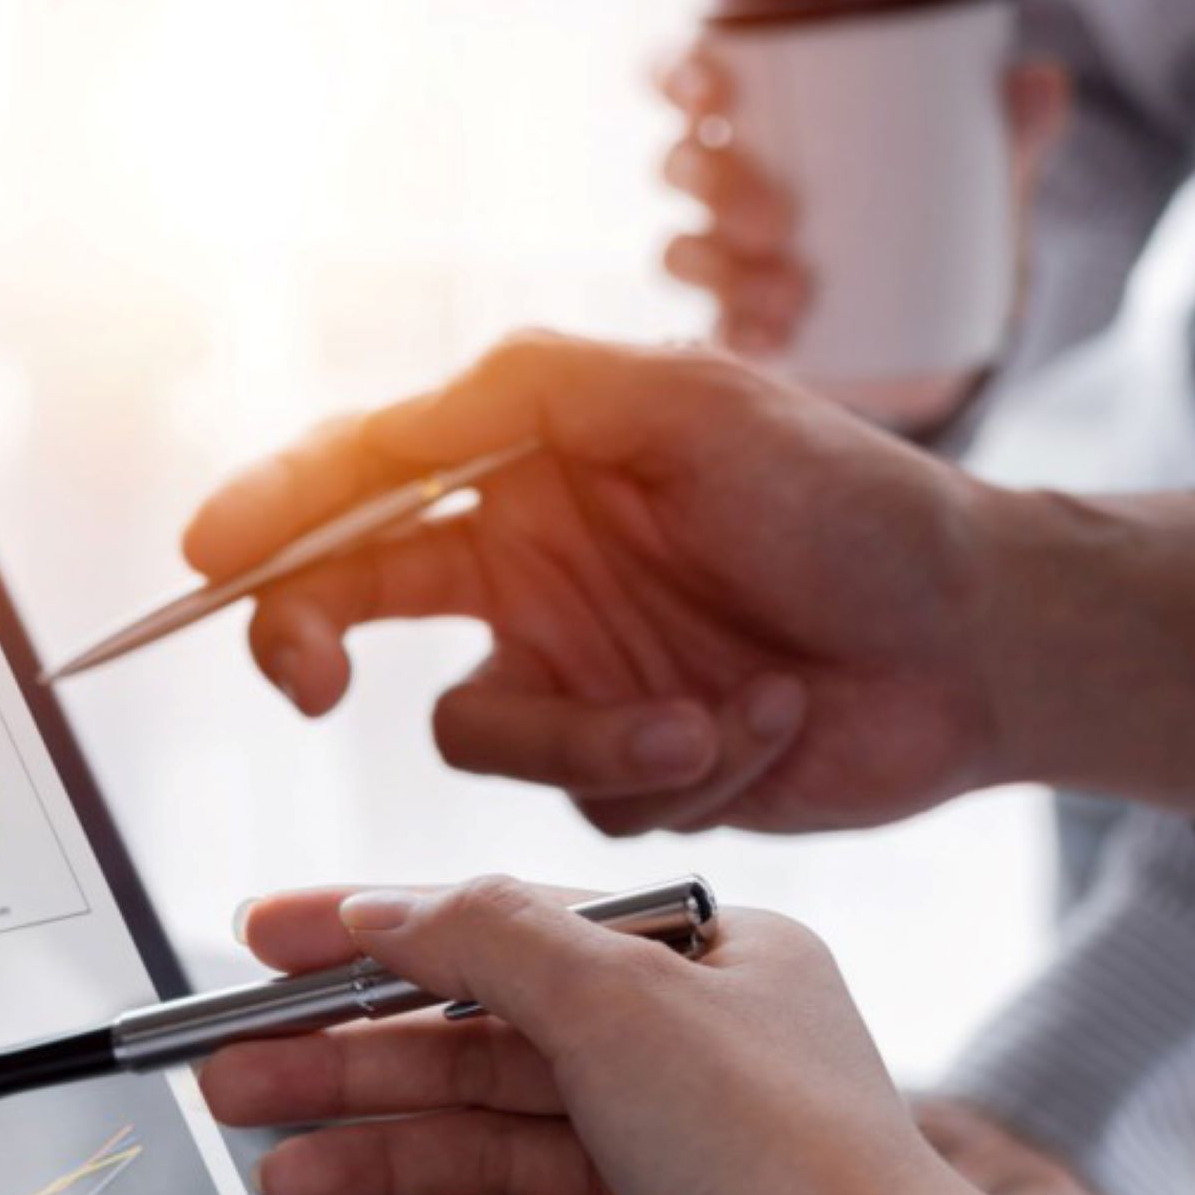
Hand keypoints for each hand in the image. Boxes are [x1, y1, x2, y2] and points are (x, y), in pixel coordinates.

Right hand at [181, 334, 1194, 838]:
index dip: (272, 523)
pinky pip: (585, 803)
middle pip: (358, 613)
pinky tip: (768, 720)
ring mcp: (573, 680)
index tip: (216, 557)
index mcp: (529, 474)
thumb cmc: (850, 503)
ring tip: (721, 704)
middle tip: (311, 675)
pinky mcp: (625, 774)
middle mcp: (530, 576)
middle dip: (316, 643)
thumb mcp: (684, 400)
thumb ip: (521, 390)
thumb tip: (390, 415)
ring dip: (600, 733)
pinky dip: (683, 767)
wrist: (978, 641)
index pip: (362, 492)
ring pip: (484, 740)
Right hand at [198, 877, 1128, 1194]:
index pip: (502, 931)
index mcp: (703, 963)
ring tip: (282, 1177)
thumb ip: (485, 941)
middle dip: (349, 1066)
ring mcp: (675, 1173)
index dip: (368, 939)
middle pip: (478, 1051)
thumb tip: (385, 908)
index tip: (259, 947)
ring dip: (382, 1161)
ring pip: (492, 1153)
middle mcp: (690, 1061)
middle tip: (233, 1081)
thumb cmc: (799, 1162)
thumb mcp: (620, 1000)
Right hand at [654, 44, 1072, 433]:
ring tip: (789, 290)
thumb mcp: (975, 172)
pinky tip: (774, 338)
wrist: (944, 321)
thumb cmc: (934, 213)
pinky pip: (712, 328)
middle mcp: (725, 188)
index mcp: (759, 123)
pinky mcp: (738, 327)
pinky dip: (737, 331)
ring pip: (681, 251)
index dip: (679, 78)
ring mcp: (726, 260)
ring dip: (720, 268)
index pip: (689, 83)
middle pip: (682, 168)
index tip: (714, 94)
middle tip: (777, 217)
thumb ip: (1009, 131)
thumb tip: (1041, 84)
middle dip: (715, 186)